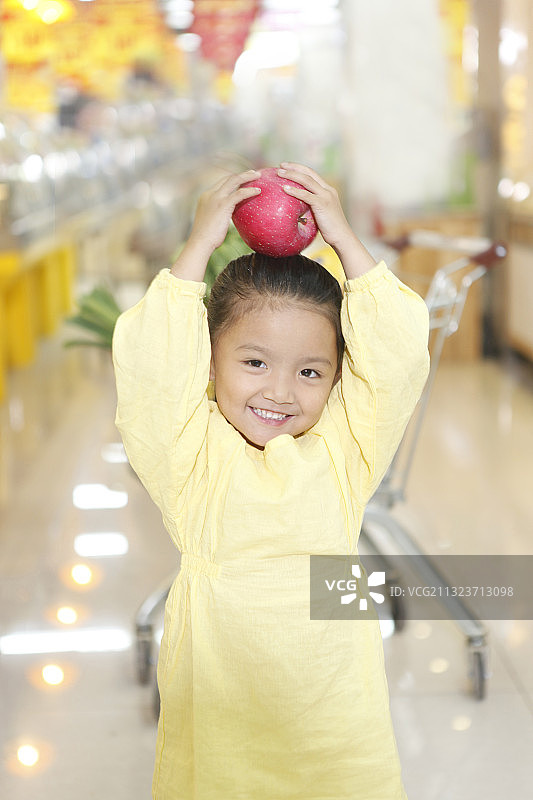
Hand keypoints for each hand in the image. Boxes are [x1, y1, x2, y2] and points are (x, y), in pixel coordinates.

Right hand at [188, 169, 260, 255]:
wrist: (200, 242)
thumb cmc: (206, 238)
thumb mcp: (211, 221)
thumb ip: (218, 215)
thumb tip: (228, 218)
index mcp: (206, 196)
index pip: (221, 183)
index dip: (233, 179)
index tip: (243, 179)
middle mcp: (210, 194)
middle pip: (228, 178)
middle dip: (242, 174)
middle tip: (253, 173)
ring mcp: (216, 198)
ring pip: (234, 180)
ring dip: (247, 176)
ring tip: (258, 176)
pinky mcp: (223, 204)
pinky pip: (240, 193)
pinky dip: (250, 191)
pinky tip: (258, 191)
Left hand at [278, 163, 375, 277]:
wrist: (342, 237)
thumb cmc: (331, 230)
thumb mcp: (321, 214)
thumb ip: (312, 208)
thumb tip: (297, 210)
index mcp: (328, 191)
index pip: (313, 174)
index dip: (300, 169)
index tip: (288, 167)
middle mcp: (328, 190)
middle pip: (309, 173)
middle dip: (294, 167)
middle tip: (281, 166)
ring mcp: (326, 196)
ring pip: (306, 180)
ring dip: (291, 175)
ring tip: (279, 173)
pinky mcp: (322, 204)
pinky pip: (306, 195)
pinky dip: (294, 191)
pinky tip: (284, 189)